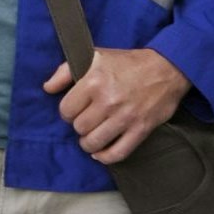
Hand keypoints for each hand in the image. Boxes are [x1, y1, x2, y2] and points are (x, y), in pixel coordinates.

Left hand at [40, 46, 191, 164]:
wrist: (166, 68)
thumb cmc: (127, 63)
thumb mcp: (94, 56)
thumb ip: (65, 71)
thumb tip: (47, 88)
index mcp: (94, 82)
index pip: (66, 110)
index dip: (68, 112)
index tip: (76, 109)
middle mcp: (108, 101)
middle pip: (79, 128)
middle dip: (80, 125)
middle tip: (87, 119)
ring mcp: (125, 118)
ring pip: (94, 143)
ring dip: (89, 143)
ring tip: (92, 135)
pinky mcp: (140, 130)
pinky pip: (118, 153)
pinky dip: (106, 157)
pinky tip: (101, 152)